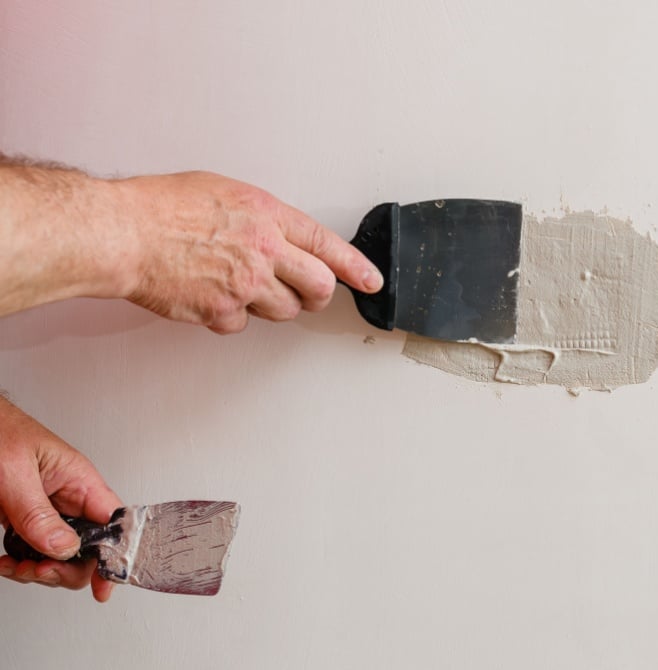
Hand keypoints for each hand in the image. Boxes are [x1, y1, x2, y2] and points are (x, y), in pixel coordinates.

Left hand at [0, 397, 122, 601]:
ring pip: (60, 556)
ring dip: (37, 571)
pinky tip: (6, 562)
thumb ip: (38, 514)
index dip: (114, 556)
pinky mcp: (24, 519)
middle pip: (87, 549)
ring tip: (15, 567)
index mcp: (80, 481)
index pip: (113, 524)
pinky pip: (34, 551)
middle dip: (64, 569)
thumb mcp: (14, 474)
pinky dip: (19, 565)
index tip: (103, 584)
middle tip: (39, 572)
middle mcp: (68, 498)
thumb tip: (63, 548)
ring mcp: (46, 510)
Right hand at [117, 171, 382, 333]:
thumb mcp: (226, 193)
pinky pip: (243, 324)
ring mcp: (246, 284)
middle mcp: (264, 250)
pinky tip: (212, 295)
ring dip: (274, 304)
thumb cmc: (162, 207)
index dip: (356, 267)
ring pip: (285, 311)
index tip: (371, 281)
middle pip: (319, 288)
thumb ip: (262, 218)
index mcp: (268, 215)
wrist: (123, 233)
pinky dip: (231, 316)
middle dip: (320, 296)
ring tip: (244, 285)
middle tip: (311, 295)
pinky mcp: (223, 311)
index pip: (327, 244)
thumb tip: (282, 238)